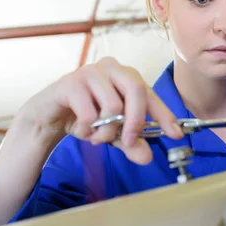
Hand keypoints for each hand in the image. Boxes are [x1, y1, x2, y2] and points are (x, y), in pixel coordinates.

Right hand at [20, 57, 182, 163]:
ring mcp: (90, 72)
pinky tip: (82, 130)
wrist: (49, 113)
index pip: (151, 94)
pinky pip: (89, 112)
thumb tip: (147, 157)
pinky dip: (88, 129)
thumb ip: (131, 142)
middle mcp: (112, 68)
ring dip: (106, 130)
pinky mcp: (71, 82)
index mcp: (127, 76)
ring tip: (97, 137)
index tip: (176, 134)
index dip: (165, 115)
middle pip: (136, 90)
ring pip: (112, 105)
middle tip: (129, 141)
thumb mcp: (113, 132)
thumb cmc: (86, 115)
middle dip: (136, 121)